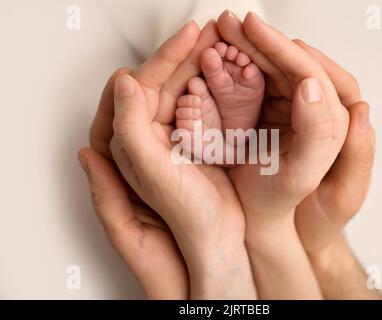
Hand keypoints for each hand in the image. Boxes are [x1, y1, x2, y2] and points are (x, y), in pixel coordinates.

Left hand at [103, 21, 255, 298]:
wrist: (218, 236)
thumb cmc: (187, 213)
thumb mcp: (152, 173)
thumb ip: (131, 128)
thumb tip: (122, 83)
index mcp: (128, 142)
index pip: (138, 87)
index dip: (162, 58)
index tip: (187, 37)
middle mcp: (146, 136)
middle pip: (160, 82)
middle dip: (183, 55)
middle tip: (208, 31)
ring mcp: (172, 136)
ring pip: (181, 89)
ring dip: (198, 65)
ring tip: (218, 43)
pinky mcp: (194, 140)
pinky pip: (199, 104)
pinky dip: (212, 85)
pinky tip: (225, 72)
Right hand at [215, 11, 349, 298]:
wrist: (269, 223)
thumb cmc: (292, 208)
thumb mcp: (310, 178)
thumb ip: (322, 134)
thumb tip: (313, 85)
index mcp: (336, 122)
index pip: (314, 73)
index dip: (283, 49)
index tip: (256, 30)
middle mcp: (316, 111)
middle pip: (292, 63)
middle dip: (261, 41)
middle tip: (232, 23)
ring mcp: (292, 111)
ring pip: (273, 69)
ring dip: (248, 49)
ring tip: (221, 32)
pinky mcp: (271, 115)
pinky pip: (256, 84)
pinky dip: (238, 69)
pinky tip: (219, 59)